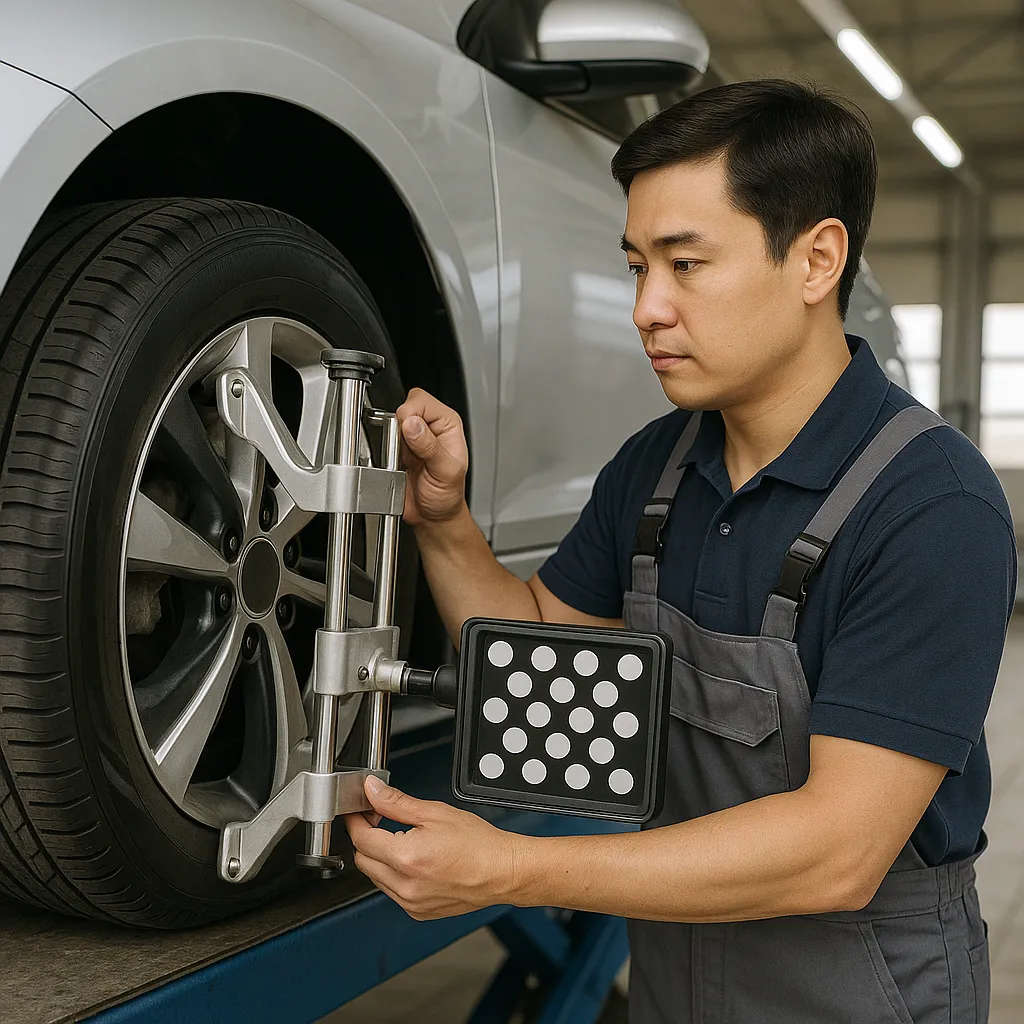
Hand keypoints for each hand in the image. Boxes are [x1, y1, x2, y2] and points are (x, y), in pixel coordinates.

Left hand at [343, 776, 520, 919]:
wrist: (501, 871)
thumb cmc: (477, 843)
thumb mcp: (434, 812)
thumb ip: (395, 802)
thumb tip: (373, 790)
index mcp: (406, 857)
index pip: (362, 839)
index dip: (357, 821)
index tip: (359, 812)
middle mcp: (405, 885)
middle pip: (363, 860)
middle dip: (367, 838)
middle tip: (380, 822)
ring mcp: (410, 902)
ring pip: (375, 878)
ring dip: (380, 858)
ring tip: (402, 841)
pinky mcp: (418, 912)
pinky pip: (392, 892)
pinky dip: (394, 876)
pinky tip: (413, 862)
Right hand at [395, 389, 467, 524]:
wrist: (433, 516)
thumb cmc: (447, 495)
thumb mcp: (445, 472)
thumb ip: (429, 447)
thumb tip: (411, 424)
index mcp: (447, 424)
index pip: (421, 400)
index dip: (410, 413)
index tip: (408, 432)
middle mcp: (430, 426)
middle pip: (403, 407)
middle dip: (399, 426)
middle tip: (408, 449)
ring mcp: (412, 436)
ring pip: (390, 421)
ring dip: (391, 440)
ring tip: (405, 459)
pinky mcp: (397, 448)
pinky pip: (382, 438)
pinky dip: (384, 449)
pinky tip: (396, 462)